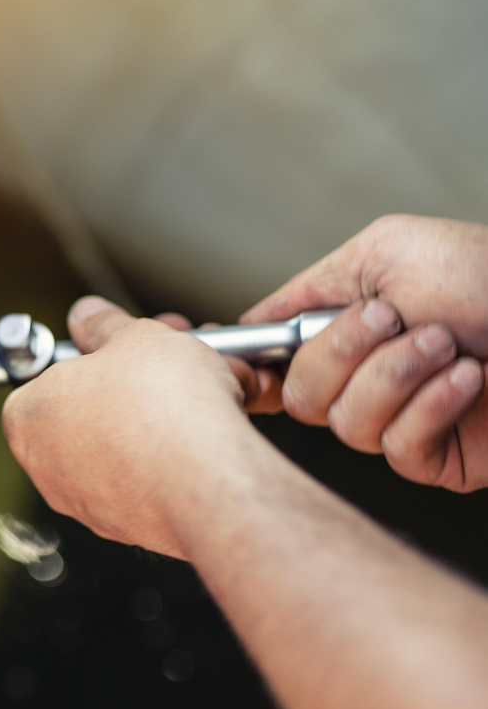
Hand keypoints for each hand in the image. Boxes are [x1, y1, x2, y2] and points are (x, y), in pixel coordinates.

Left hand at [1, 297, 271, 558]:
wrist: (210, 480)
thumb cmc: (164, 409)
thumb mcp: (133, 337)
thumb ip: (104, 325)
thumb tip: (89, 316)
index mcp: (28, 416)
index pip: (47, 377)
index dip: (91, 358)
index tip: (121, 349)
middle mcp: (46, 466)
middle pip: (88, 410)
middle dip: (130, 383)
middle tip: (166, 363)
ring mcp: (84, 501)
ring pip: (121, 445)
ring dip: (156, 416)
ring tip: (197, 393)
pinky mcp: (125, 524)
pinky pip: (147, 478)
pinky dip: (171, 455)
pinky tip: (203, 434)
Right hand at [241, 214, 487, 490]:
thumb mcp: (387, 249)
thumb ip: (310, 287)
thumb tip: (250, 323)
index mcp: (345, 330)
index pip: (272, 362)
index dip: (250, 366)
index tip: (244, 359)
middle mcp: (365, 379)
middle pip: (299, 398)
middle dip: (342, 354)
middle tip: (395, 319)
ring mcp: (401, 421)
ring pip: (345, 425)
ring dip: (396, 375)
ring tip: (447, 344)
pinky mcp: (438, 459)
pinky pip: (398, 448)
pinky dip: (432, 406)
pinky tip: (468, 377)